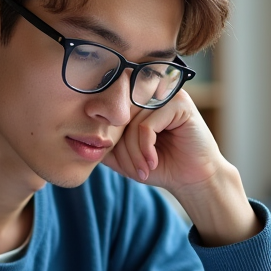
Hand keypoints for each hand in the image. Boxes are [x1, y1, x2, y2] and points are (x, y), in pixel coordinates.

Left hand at [102, 92, 259, 245]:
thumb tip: (78, 135)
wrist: (192, 180)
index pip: (109, 109)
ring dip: (134, 153)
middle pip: (119, 115)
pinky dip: (145, 149)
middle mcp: (151, 90)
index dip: (110, 137)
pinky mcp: (179, 104)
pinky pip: (146, 126)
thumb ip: (104, 142)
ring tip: (143, 170)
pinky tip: (153, 163)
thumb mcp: (124, 155)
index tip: (119, 161)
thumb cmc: (161, 165)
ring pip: (131, 122)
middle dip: (122, 149)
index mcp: (138, 97)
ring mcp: (166, 93)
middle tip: (133, 171)